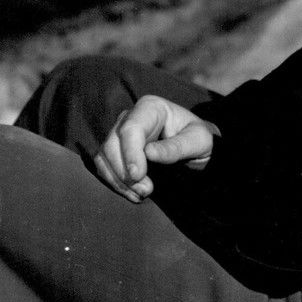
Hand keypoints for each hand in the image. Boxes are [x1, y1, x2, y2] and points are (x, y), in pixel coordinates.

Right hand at [93, 95, 218, 202]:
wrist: (193, 148)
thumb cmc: (196, 139)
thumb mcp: (197, 141)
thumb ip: (175, 147)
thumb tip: (148, 153)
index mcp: (150, 107)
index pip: (131, 128)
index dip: (130, 153)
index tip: (137, 175)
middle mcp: (129, 117)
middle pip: (112, 144)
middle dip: (124, 171)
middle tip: (146, 190)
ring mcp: (119, 134)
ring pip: (104, 157)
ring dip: (119, 180)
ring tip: (142, 194)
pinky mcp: (115, 151)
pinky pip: (104, 167)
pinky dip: (115, 183)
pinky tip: (133, 194)